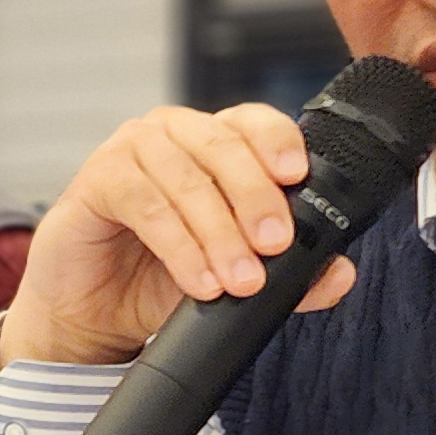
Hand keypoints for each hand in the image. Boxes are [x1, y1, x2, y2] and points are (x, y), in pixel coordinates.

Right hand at [0, 103, 356, 367]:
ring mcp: (130, 151)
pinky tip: (198, 280)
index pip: (252, 122)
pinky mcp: (96, 180)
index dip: (277, 142)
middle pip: (222, 146)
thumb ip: (290, 276)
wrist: (96, 313)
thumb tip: (340, 275)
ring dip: (218, 233)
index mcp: (213, 142)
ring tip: (240, 282)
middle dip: (255, 199)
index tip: (298, 177)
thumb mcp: (234, 279)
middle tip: (275, 246)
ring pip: (185, 177)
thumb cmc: (161, 278)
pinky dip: (177, 244)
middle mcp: (173, 135)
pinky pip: (142, 202)